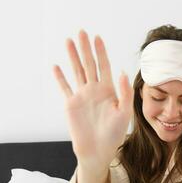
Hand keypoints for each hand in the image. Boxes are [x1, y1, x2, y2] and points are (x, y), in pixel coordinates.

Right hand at [53, 30, 133, 166]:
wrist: (98, 151)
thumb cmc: (114, 134)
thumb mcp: (124, 113)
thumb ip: (124, 93)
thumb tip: (122, 72)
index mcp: (108, 90)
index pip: (104, 66)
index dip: (101, 51)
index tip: (97, 37)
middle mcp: (94, 89)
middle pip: (89, 64)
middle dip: (85, 48)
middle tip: (81, 31)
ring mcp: (82, 96)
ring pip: (76, 71)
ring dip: (72, 56)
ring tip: (69, 41)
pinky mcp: (71, 105)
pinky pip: (64, 88)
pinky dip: (60, 77)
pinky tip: (56, 66)